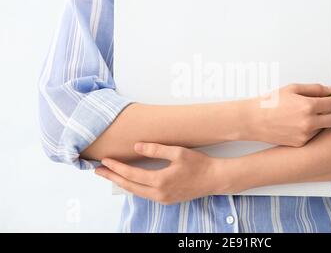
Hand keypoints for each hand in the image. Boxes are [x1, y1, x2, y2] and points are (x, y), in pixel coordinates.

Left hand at [95, 143, 226, 204]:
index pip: (131, 174)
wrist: (215, 179)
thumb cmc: (199, 164)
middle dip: (112, 177)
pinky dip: (133, 187)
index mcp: (160, 181)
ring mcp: (163, 199)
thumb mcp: (177, 152)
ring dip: (122, 183)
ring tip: (110, 175)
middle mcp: (159, 193)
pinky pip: (145, 194)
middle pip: (129, 186)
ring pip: (136, 192)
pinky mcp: (167, 200)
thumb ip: (156, 149)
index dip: (116, 167)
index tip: (105, 160)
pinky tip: (130, 181)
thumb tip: (136, 146)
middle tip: (98, 171)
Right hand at [247, 84, 330, 146]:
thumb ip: (316, 89)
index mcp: (308, 105)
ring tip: (308, 114)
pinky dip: (313, 128)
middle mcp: (309, 122)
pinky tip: (300, 123)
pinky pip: (315, 135)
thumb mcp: (292, 89)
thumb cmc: (270, 102)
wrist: (254, 120)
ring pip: (326, 127)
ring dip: (325, 120)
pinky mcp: (301, 143)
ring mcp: (305, 135)